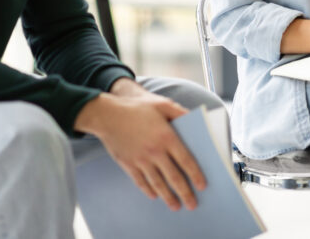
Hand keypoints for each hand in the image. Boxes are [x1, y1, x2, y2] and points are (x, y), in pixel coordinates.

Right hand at [74, 80, 205, 210]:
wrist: (107, 115)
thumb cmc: (136, 108)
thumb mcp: (161, 104)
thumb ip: (179, 112)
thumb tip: (194, 119)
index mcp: (166, 137)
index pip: (186, 160)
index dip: (195, 175)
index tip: (202, 186)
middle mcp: (155, 152)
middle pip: (174, 177)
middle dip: (185, 193)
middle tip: (193, 205)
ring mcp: (140, 160)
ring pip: (158, 183)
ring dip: (168, 197)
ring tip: (176, 206)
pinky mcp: (128, 164)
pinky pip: (140, 182)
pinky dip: (148, 190)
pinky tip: (155, 196)